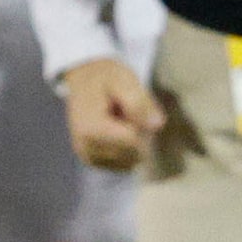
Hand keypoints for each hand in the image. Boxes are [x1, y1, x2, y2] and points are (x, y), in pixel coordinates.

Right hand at [59, 57, 163, 171]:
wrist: (83, 78)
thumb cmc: (105, 77)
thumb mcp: (124, 80)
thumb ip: (140, 102)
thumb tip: (157, 125)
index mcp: (91, 129)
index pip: (134, 141)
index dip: (140, 123)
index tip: (127, 105)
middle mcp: (86, 148)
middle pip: (134, 153)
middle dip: (137, 134)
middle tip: (123, 110)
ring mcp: (88, 157)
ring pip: (131, 161)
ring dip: (133, 142)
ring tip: (118, 119)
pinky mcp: (92, 161)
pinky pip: (123, 164)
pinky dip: (126, 149)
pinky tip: (115, 130)